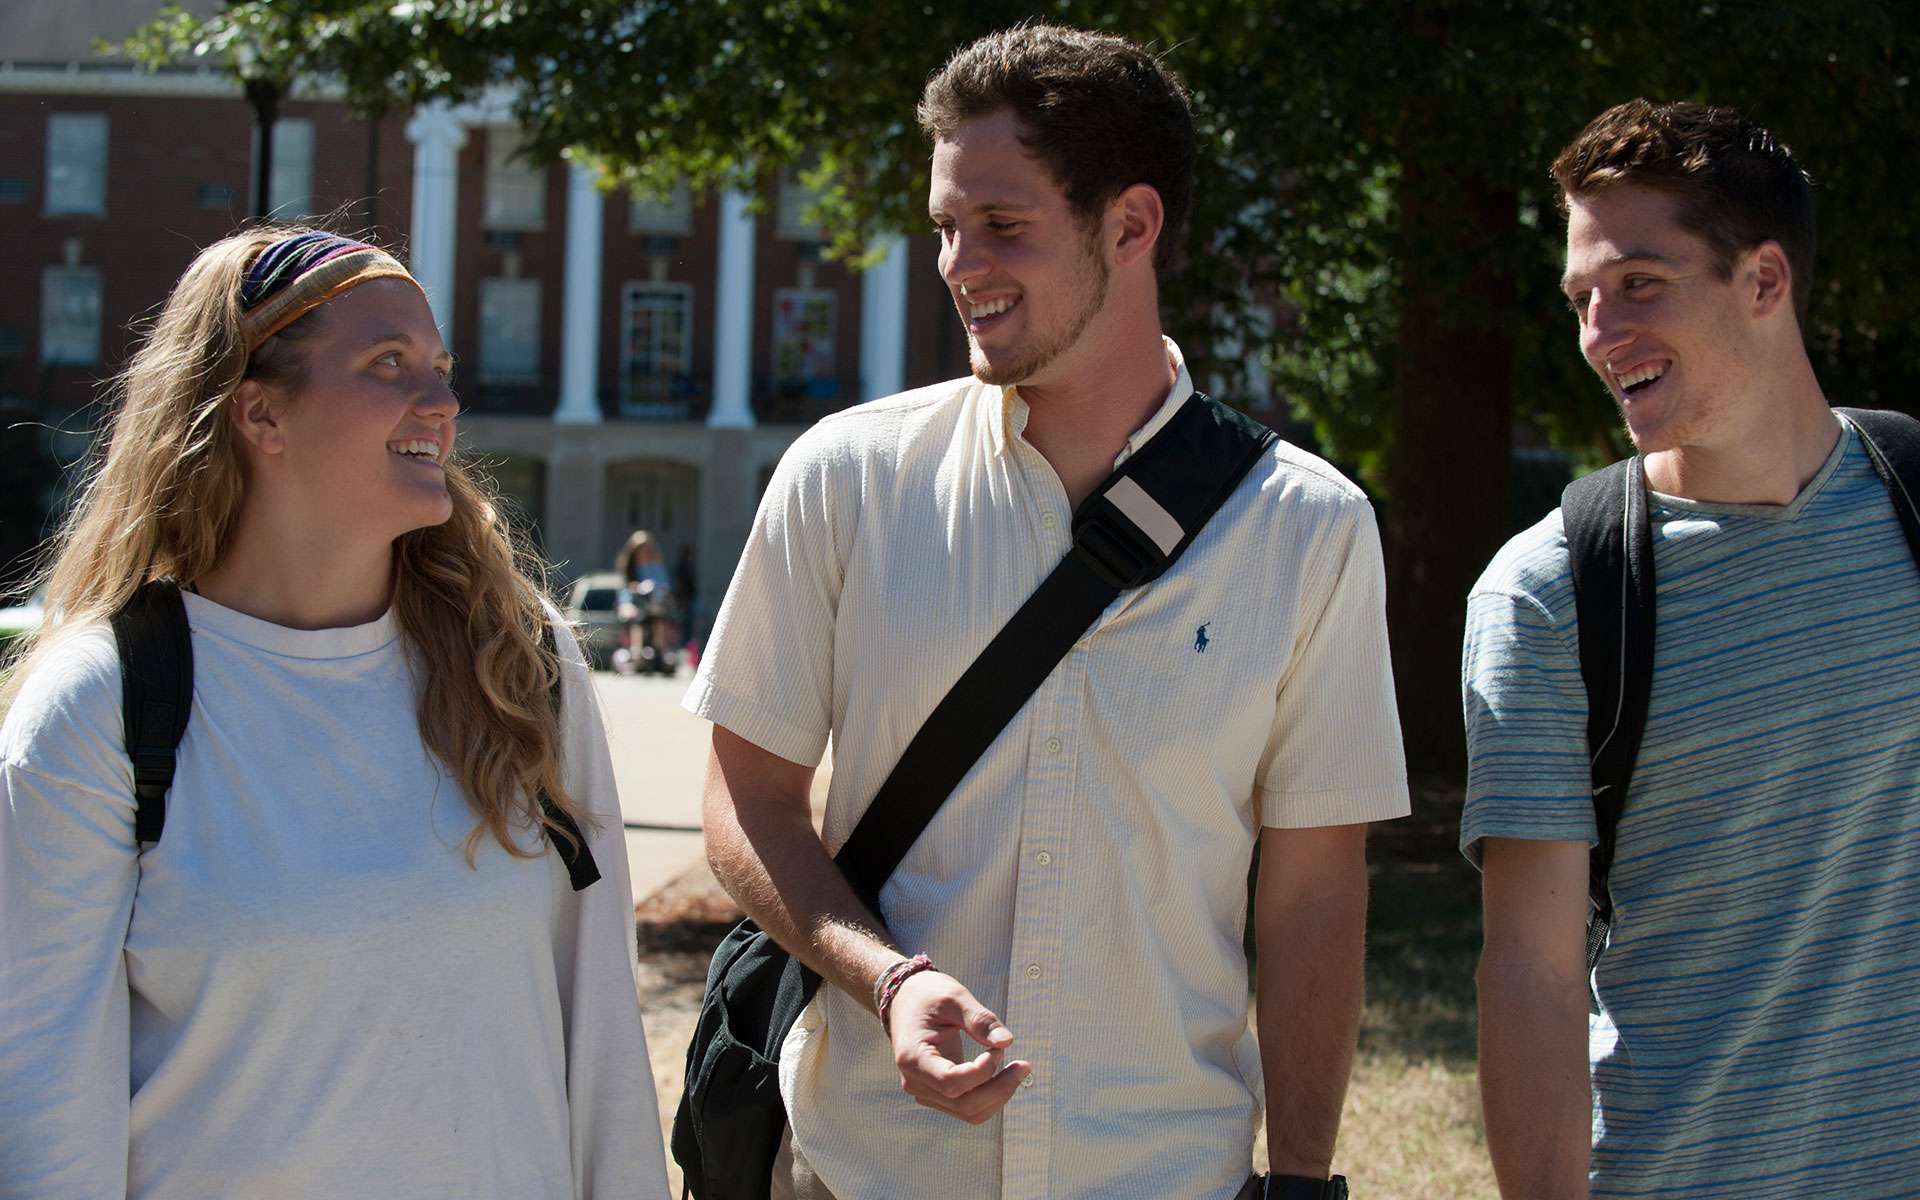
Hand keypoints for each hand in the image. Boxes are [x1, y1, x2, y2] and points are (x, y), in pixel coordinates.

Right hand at [887, 970, 1029, 1123]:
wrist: (905, 1001)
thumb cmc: (928, 995)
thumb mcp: (954, 997)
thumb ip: (979, 1019)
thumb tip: (1006, 1042)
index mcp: (913, 1057)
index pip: (951, 1082)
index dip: (981, 1072)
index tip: (998, 1049)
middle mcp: (916, 1081)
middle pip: (965, 1104)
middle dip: (1000, 1088)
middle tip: (1024, 1065)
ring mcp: (926, 1091)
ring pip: (970, 1111)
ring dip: (999, 1094)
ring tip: (1015, 1067)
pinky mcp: (938, 1093)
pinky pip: (968, 1107)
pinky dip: (991, 1094)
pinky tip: (1002, 1072)